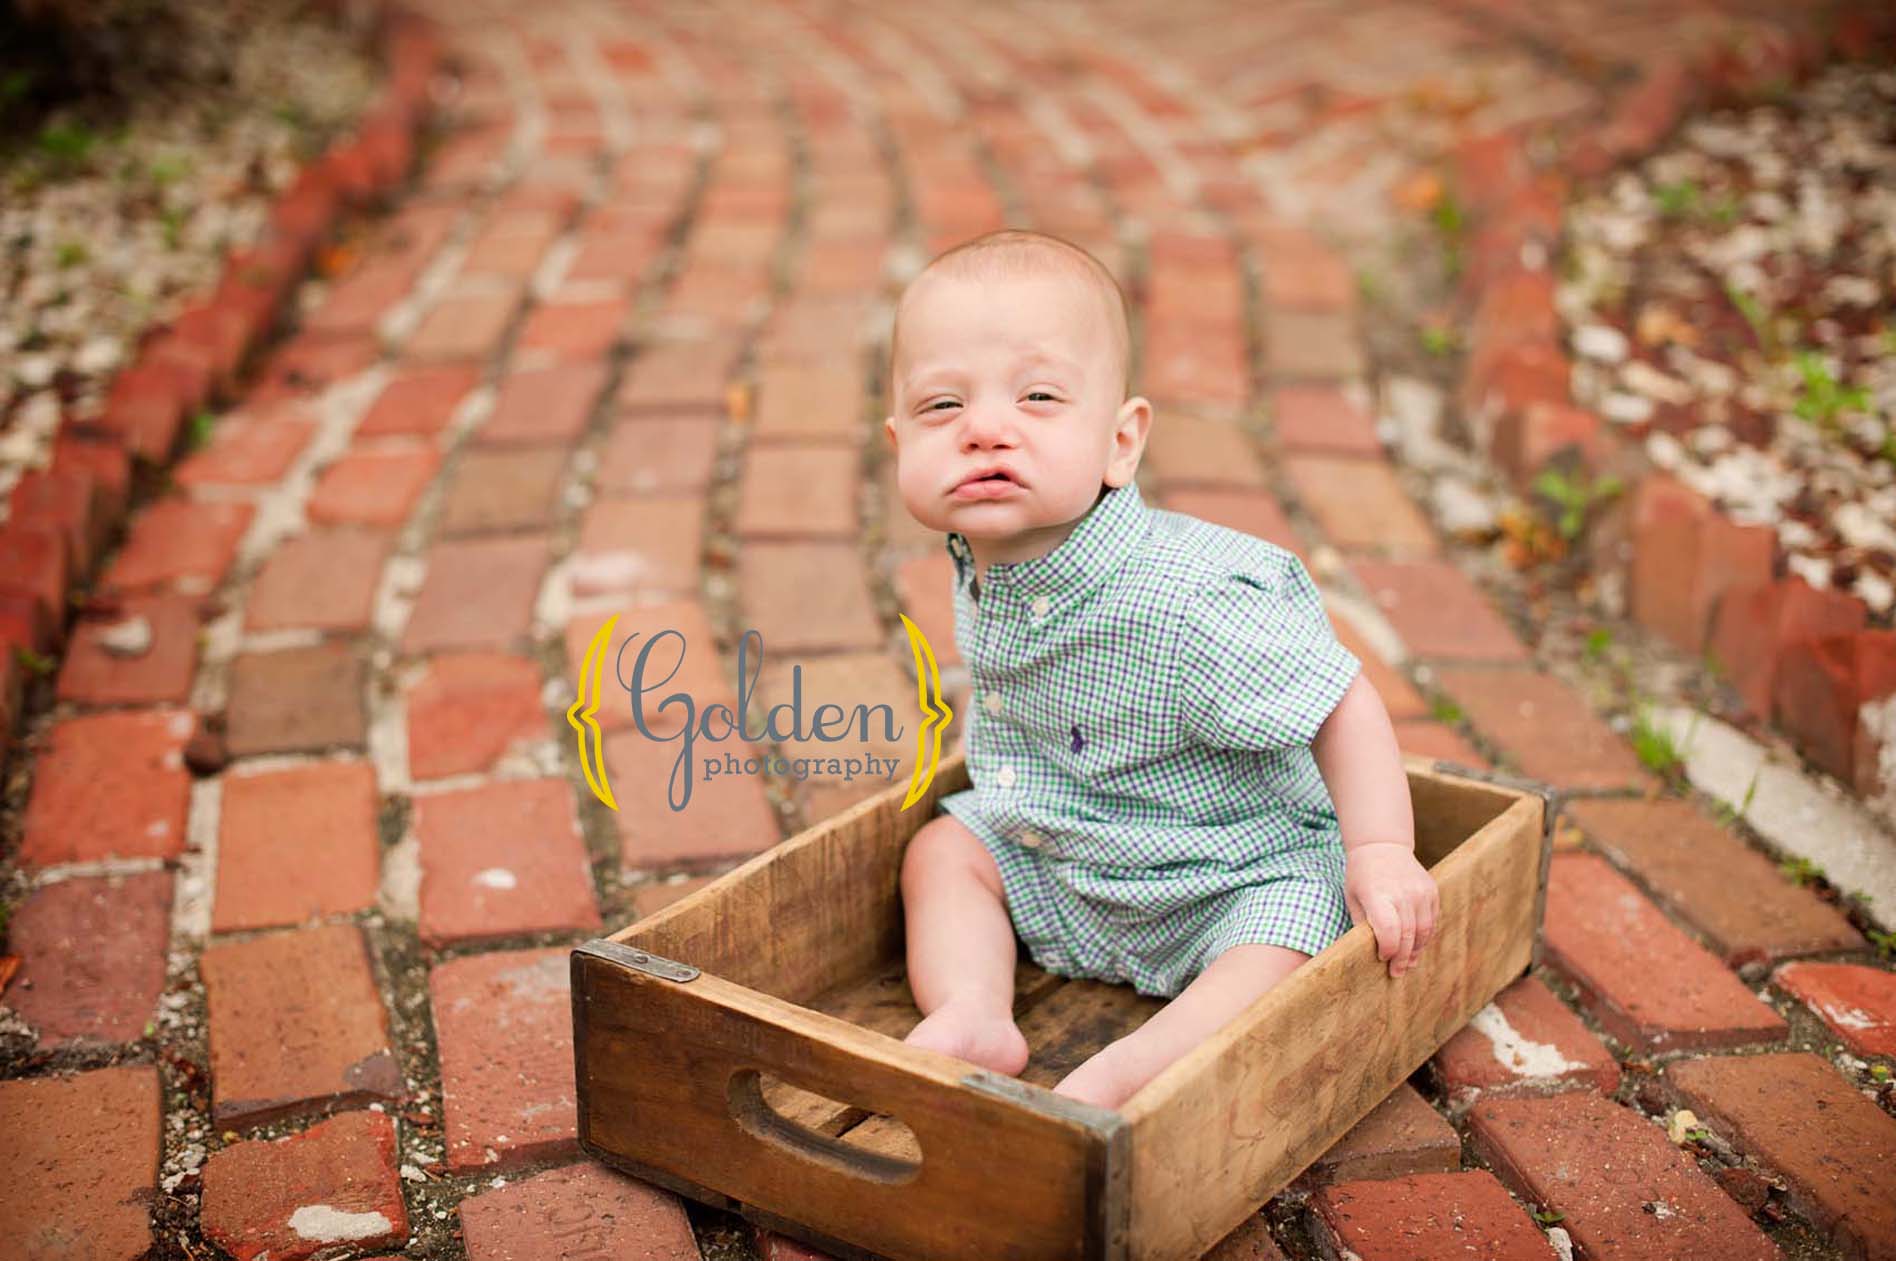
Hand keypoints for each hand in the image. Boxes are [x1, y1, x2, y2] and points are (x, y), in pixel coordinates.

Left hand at [1344, 842, 1438, 977]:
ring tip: (1408, 963)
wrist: (1382, 846)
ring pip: (1424, 930)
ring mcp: (1421, 891)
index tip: (1382, 959)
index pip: (1389, 931)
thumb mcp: (1353, 898)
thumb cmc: (1361, 876)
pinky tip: (1415, 945)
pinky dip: (1425, 935)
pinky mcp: (1432, 891)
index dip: (1388, 950)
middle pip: (1408, 935)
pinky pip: (1432, 920)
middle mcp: (1403, 893)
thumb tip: (1368, 953)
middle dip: (1402, 958)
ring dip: (1416, 950)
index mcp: (1379, 895)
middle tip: (1396, 973)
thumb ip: (1362, 924)